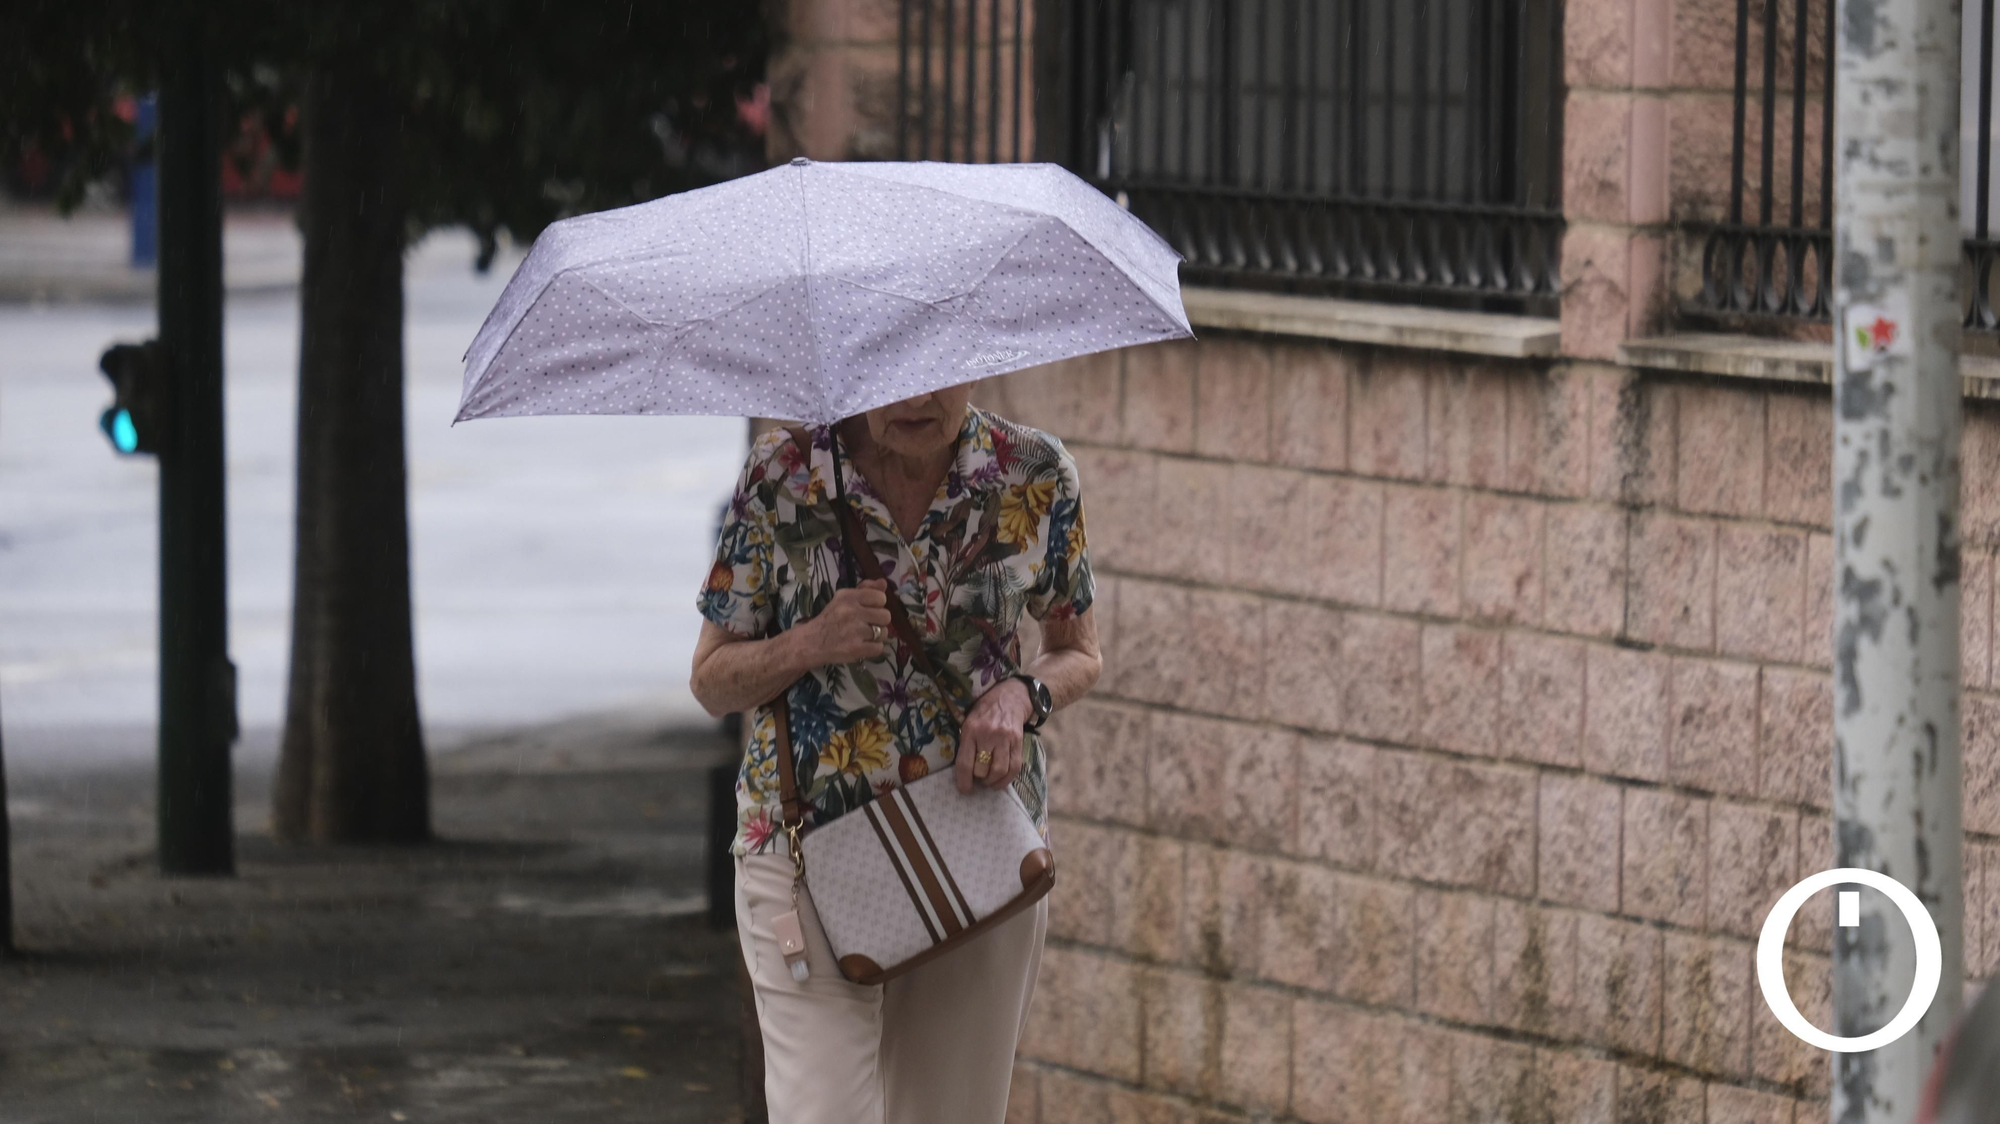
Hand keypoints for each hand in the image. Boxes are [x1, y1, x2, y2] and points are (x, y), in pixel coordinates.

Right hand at [799, 579, 891, 666]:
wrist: (812, 642)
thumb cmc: (830, 618)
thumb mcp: (843, 598)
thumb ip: (865, 589)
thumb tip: (883, 583)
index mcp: (849, 597)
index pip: (880, 597)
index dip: (878, 605)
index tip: (869, 609)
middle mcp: (852, 612)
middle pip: (886, 616)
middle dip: (879, 621)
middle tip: (867, 624)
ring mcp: (855, 631)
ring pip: (884, 633)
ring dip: (877, 636)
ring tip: (864, 636)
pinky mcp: (856, 649)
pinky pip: (879, 648)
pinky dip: (873, 648)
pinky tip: (863, 645)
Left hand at [957, 678, 1030, 793]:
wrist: (1010, 697)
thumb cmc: (984, 711)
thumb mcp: (968, 721)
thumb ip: (965, 743)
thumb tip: (962, 771)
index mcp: (971, 729)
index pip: (965, 762)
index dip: (964, 780)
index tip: (964, 789)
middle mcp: (988, 734)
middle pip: (982, 769)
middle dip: (978, 779)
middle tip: (977, 779)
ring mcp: (1006, 738)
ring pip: (999, 771)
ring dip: (992, 782)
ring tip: (988, 781)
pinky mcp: (1019, 742)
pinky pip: (1014, 768)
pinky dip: (1006, 780)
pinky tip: (1000, 781)